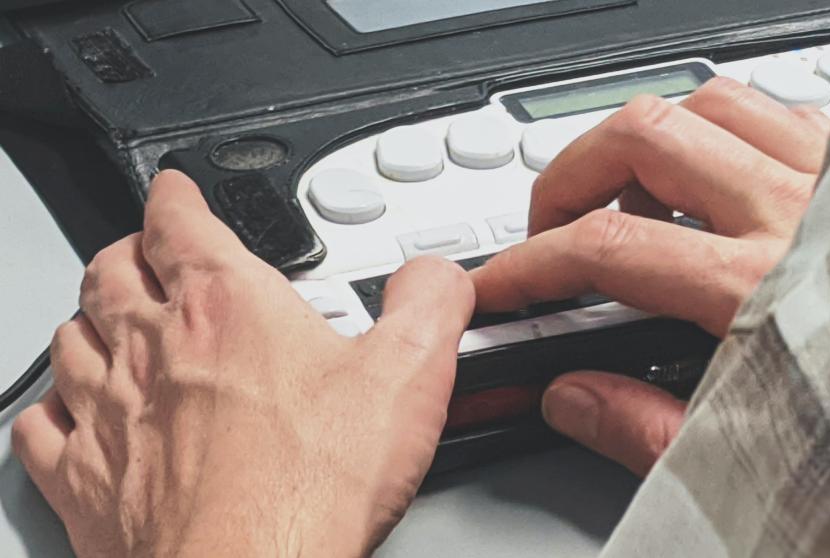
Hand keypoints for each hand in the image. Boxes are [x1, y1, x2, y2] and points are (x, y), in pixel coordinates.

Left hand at [11, 170, 474, 557]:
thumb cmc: (310, 486)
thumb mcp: (407, 376)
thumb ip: (430, 306)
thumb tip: (437, 277)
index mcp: (225, 306)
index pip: (178, 221)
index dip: (176, 196)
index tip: (177, 191)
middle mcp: (154, 349)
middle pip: (112, 273)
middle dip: (128, 252)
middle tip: (146, 253)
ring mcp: (110, 414)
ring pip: (72, 340)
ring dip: (89, 320)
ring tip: (112, 320)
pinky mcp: (87, 481)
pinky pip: (44, 427)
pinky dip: (54, 410)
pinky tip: (73, 414)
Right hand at [471, 78, 829, 474]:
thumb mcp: (756, 458)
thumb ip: (646, 431)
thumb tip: (573, 395)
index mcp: (758, 293)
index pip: (606, 249)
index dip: (531, 264)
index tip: (502, 283)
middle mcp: (796, 216)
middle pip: (643, 139)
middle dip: (569, 176)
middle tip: (552, 226)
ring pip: (707, 105)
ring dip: (643, 143)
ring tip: (624, 192)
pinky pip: (773, 111)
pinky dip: (719, 131)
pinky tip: (711, 176)